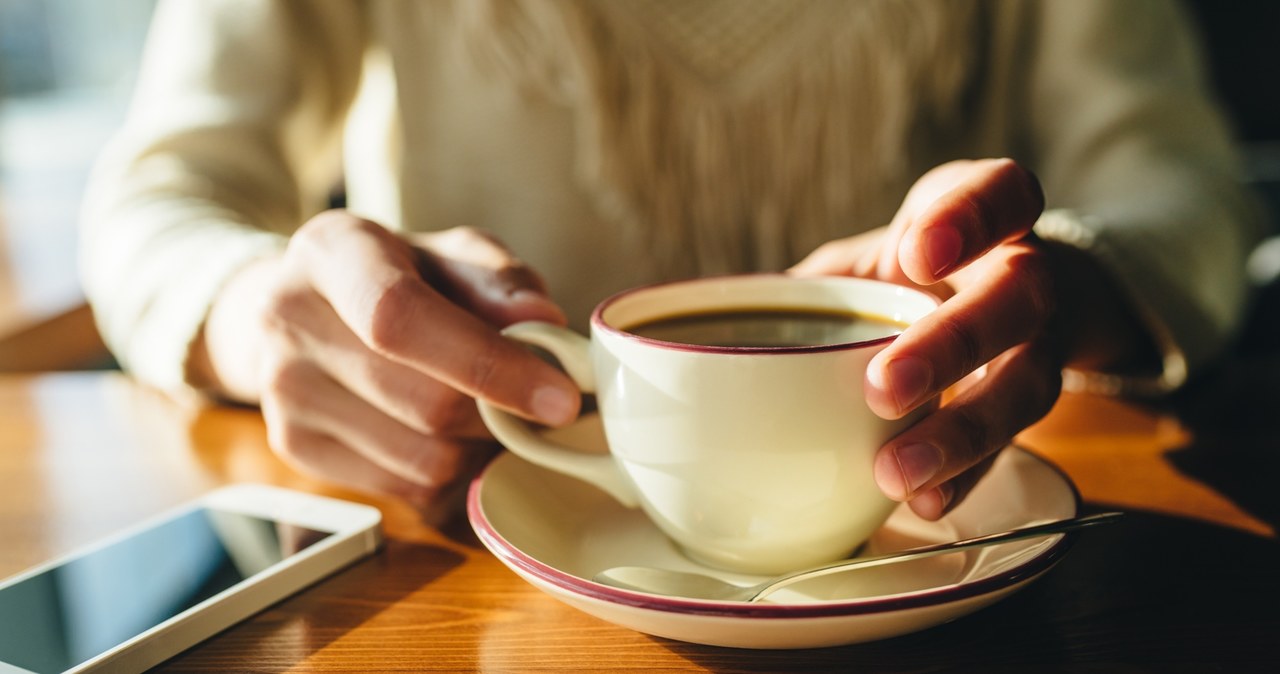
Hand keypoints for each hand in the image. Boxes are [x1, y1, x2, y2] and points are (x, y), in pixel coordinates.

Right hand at [191, 211, 579, 512]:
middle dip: (502, 413)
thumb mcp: (451, 254)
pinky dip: (450, 471)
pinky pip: (405, 486)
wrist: (301, 308)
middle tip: (542, 402)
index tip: (560, 397)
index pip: (403, 318)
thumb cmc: (398, 274)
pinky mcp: (294, 445)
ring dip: (480, 447)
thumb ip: (501, 281)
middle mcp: (290, 318)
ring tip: (489, 412)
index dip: (488, 364)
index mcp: (331, 251)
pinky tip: (449, 434)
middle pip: (424, 402)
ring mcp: (283, 391)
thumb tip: (544, 324)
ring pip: (423, 457)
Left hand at [792, 159, 1156, 519]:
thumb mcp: (874, 253)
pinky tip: (922, 501)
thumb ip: (814, 283)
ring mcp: (1039, 346)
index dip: (969, 219)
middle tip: (883, 388)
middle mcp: (1026, 276)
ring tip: (895, 469)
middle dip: (951, 344)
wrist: (1000, 301)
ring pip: (1024, 386)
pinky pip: (1008, 449)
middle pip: (1016, 299)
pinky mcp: (1029, 408)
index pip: (1001, 193)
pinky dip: (963, 479)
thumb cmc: (916, 270)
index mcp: (987, 215)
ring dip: (958, 433)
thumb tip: (705, 336)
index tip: (917, 254)